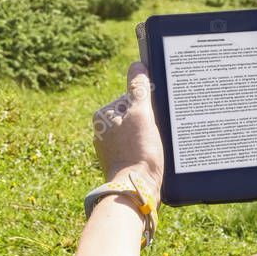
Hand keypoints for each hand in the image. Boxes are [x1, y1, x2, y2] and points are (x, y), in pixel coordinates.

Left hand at [92, 62, 163, 196]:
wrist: (137, 190)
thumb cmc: (138, 151)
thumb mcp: (142, 113)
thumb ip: (139, 88)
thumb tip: (137, 65)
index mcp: (103, 116)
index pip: (132, 99)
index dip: (147, 107)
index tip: (152, 120)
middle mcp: (102, 132)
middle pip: (135, 115)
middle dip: (148, 122)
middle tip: (154, 136)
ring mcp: (111, 148)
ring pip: (138, 132)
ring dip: (149, 137)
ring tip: (153, 148)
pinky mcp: (121, 162)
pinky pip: (137, 147)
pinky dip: (146, 150)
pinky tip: (152, 157)